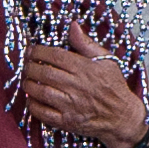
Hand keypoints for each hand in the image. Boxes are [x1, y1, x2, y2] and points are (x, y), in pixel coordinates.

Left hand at [21, 21, 148, 147]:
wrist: (122, 116)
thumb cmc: (113, 86)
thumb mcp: (106, 60)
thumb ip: (86, 43)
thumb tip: (73, 25)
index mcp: (85, 69)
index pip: (55, 56)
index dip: (38, 52)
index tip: (30, 50)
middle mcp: (76, 86)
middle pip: (44, 73)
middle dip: (30, 67)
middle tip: (26, 65)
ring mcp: (71, 105)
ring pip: (41, 92)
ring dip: (29, 85)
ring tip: (27, 80)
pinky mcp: (67, 121)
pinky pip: (43, 113)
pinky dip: (33, 105)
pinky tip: (32, 99)